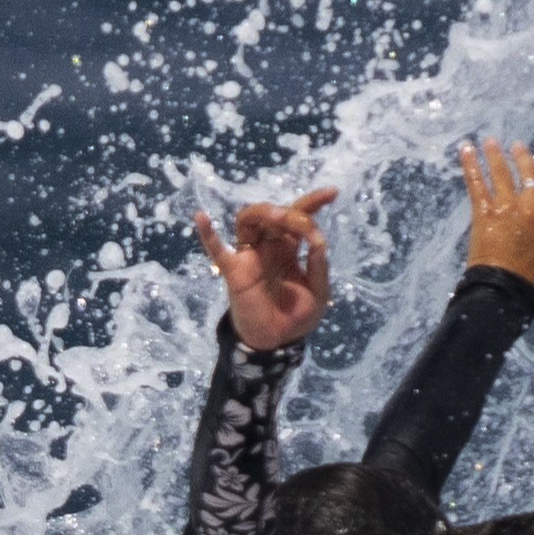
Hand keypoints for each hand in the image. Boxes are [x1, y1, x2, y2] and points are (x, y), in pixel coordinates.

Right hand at [193, 186, 338, 350]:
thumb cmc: (296, 315)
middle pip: (274, 215)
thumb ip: (318, 265)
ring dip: (262, 213)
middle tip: (302, 221)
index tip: (332, 192)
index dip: (314, 202)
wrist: (276, 342)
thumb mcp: (318, 292)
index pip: (299, 217)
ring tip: (278, 217)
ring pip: (248, 220)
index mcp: (290, 248)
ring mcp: (249, 256)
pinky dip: (208, 233)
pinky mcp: (233, 270)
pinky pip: (216, 249)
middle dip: (290, 212)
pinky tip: (201, 216)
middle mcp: (269, 246)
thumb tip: (318, 238)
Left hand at [457, 134, 533, 291]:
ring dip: (495, 154)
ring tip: (489, 141)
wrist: (506, 290)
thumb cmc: (533, 280)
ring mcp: (508, 209)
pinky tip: (466, 150)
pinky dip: (471, 165)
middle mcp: (533, 209)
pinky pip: (477, 184)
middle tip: (516, 146)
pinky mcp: (485, 214)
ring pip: (501, 173)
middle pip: (530, 173)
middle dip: (523, 156)